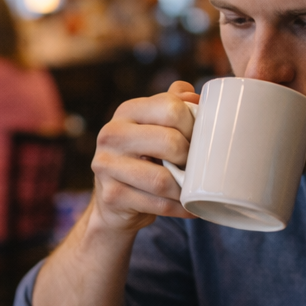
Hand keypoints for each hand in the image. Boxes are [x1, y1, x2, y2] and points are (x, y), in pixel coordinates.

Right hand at [88, 82, 198, 232]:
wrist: (114, 202)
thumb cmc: (143, 159)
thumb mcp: (154, 128)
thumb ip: (173, 108)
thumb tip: (196, 96)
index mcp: (127, 111)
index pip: (170, 107)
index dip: (193, 124)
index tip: (199, 139)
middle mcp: (111, 134)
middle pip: (169, 142)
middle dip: (191, 158)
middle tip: (197, 167)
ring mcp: (107, 166)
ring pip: (162, 179)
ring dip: (186, 189)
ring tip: (196, 190)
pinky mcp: (112, 195)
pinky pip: (157, 204)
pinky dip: (179, 208)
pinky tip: (189, 207)